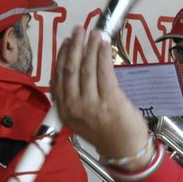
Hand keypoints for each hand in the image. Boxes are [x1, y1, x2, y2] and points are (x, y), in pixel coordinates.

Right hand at [50, 26, 149, 159]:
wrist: (124, 150)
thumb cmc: (104, 133)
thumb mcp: (80, 119)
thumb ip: (73, 98)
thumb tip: (71, 70)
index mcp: (64, 111)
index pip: (58, 78)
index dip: (62, 57)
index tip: (66, 43)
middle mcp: (74, 106)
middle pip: (70, 69)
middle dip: (74, 46)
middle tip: (78, 30)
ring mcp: (91, 104)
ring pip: (87, 68)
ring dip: (90, 47)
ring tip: (93, 33)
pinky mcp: (109, 100)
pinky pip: (104, 71)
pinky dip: (103, 54)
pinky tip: (104, 44)